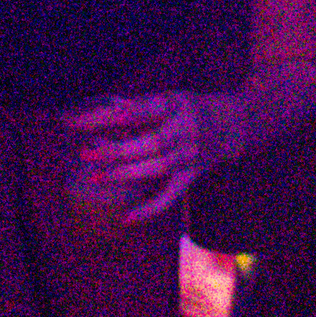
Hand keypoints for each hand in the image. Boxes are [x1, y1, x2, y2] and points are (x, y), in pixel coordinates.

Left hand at [63, 90, 209, 222]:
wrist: (230, 126)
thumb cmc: (188, 109)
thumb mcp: (168, 99)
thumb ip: (135, 107)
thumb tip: (93, 113)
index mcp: (176, 105)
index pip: (146, 109)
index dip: (124, 114)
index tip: (100, 118)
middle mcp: (185, 131)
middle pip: (152, 143)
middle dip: (116, 149)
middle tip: (85, 152)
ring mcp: (189, 156)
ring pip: (157, 168)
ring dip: (125, 174)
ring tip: (95, 177)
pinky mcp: (190, 178)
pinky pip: (170, 197)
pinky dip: (149, 209)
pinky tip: (126, 218)